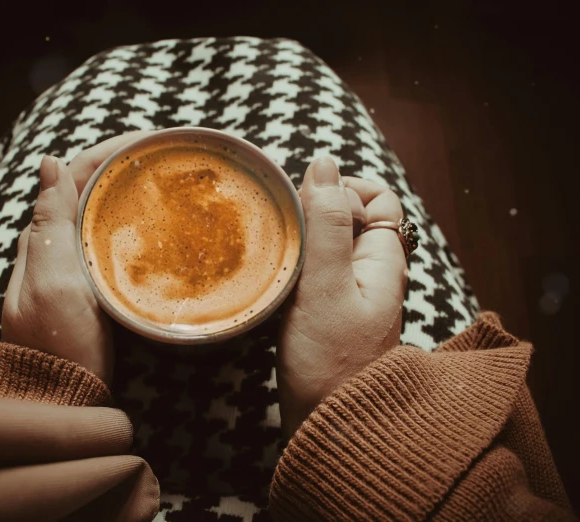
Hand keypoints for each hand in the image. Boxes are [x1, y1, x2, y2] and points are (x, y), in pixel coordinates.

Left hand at [2, 132, 150, 384]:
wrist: (62, 402)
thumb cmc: (59, 344)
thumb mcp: (53, 281)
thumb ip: (50, 223)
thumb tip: (48, 162)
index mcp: (41, 240)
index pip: (72, 177)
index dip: (107, 153)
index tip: (149, 141)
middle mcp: (52, 251)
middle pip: (86, 193)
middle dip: (122, 170)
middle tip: (165, 161)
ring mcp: (70, 274)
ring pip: (97, 220)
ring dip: (127, 197)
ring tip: (166, 187)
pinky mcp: (90, 295)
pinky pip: (108, 249)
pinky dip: (130, 230)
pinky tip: (155, 233)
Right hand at [278, 157, 406, 436]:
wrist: (328, 428)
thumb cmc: (330, 361)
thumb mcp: (327, 284)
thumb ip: (326, 223)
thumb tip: (325, 162)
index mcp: (383, 259)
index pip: (379, 198)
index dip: (346, 188)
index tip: (308, 202)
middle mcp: (371, 273)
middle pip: (350, 217)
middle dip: (315, 211)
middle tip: (282, 228)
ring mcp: (349, 295)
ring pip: (327, 246)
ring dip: (300, 240)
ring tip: (272, 252)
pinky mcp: (327, 315)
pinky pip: (313, 272)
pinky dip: (293, 265)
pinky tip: (271, 277)